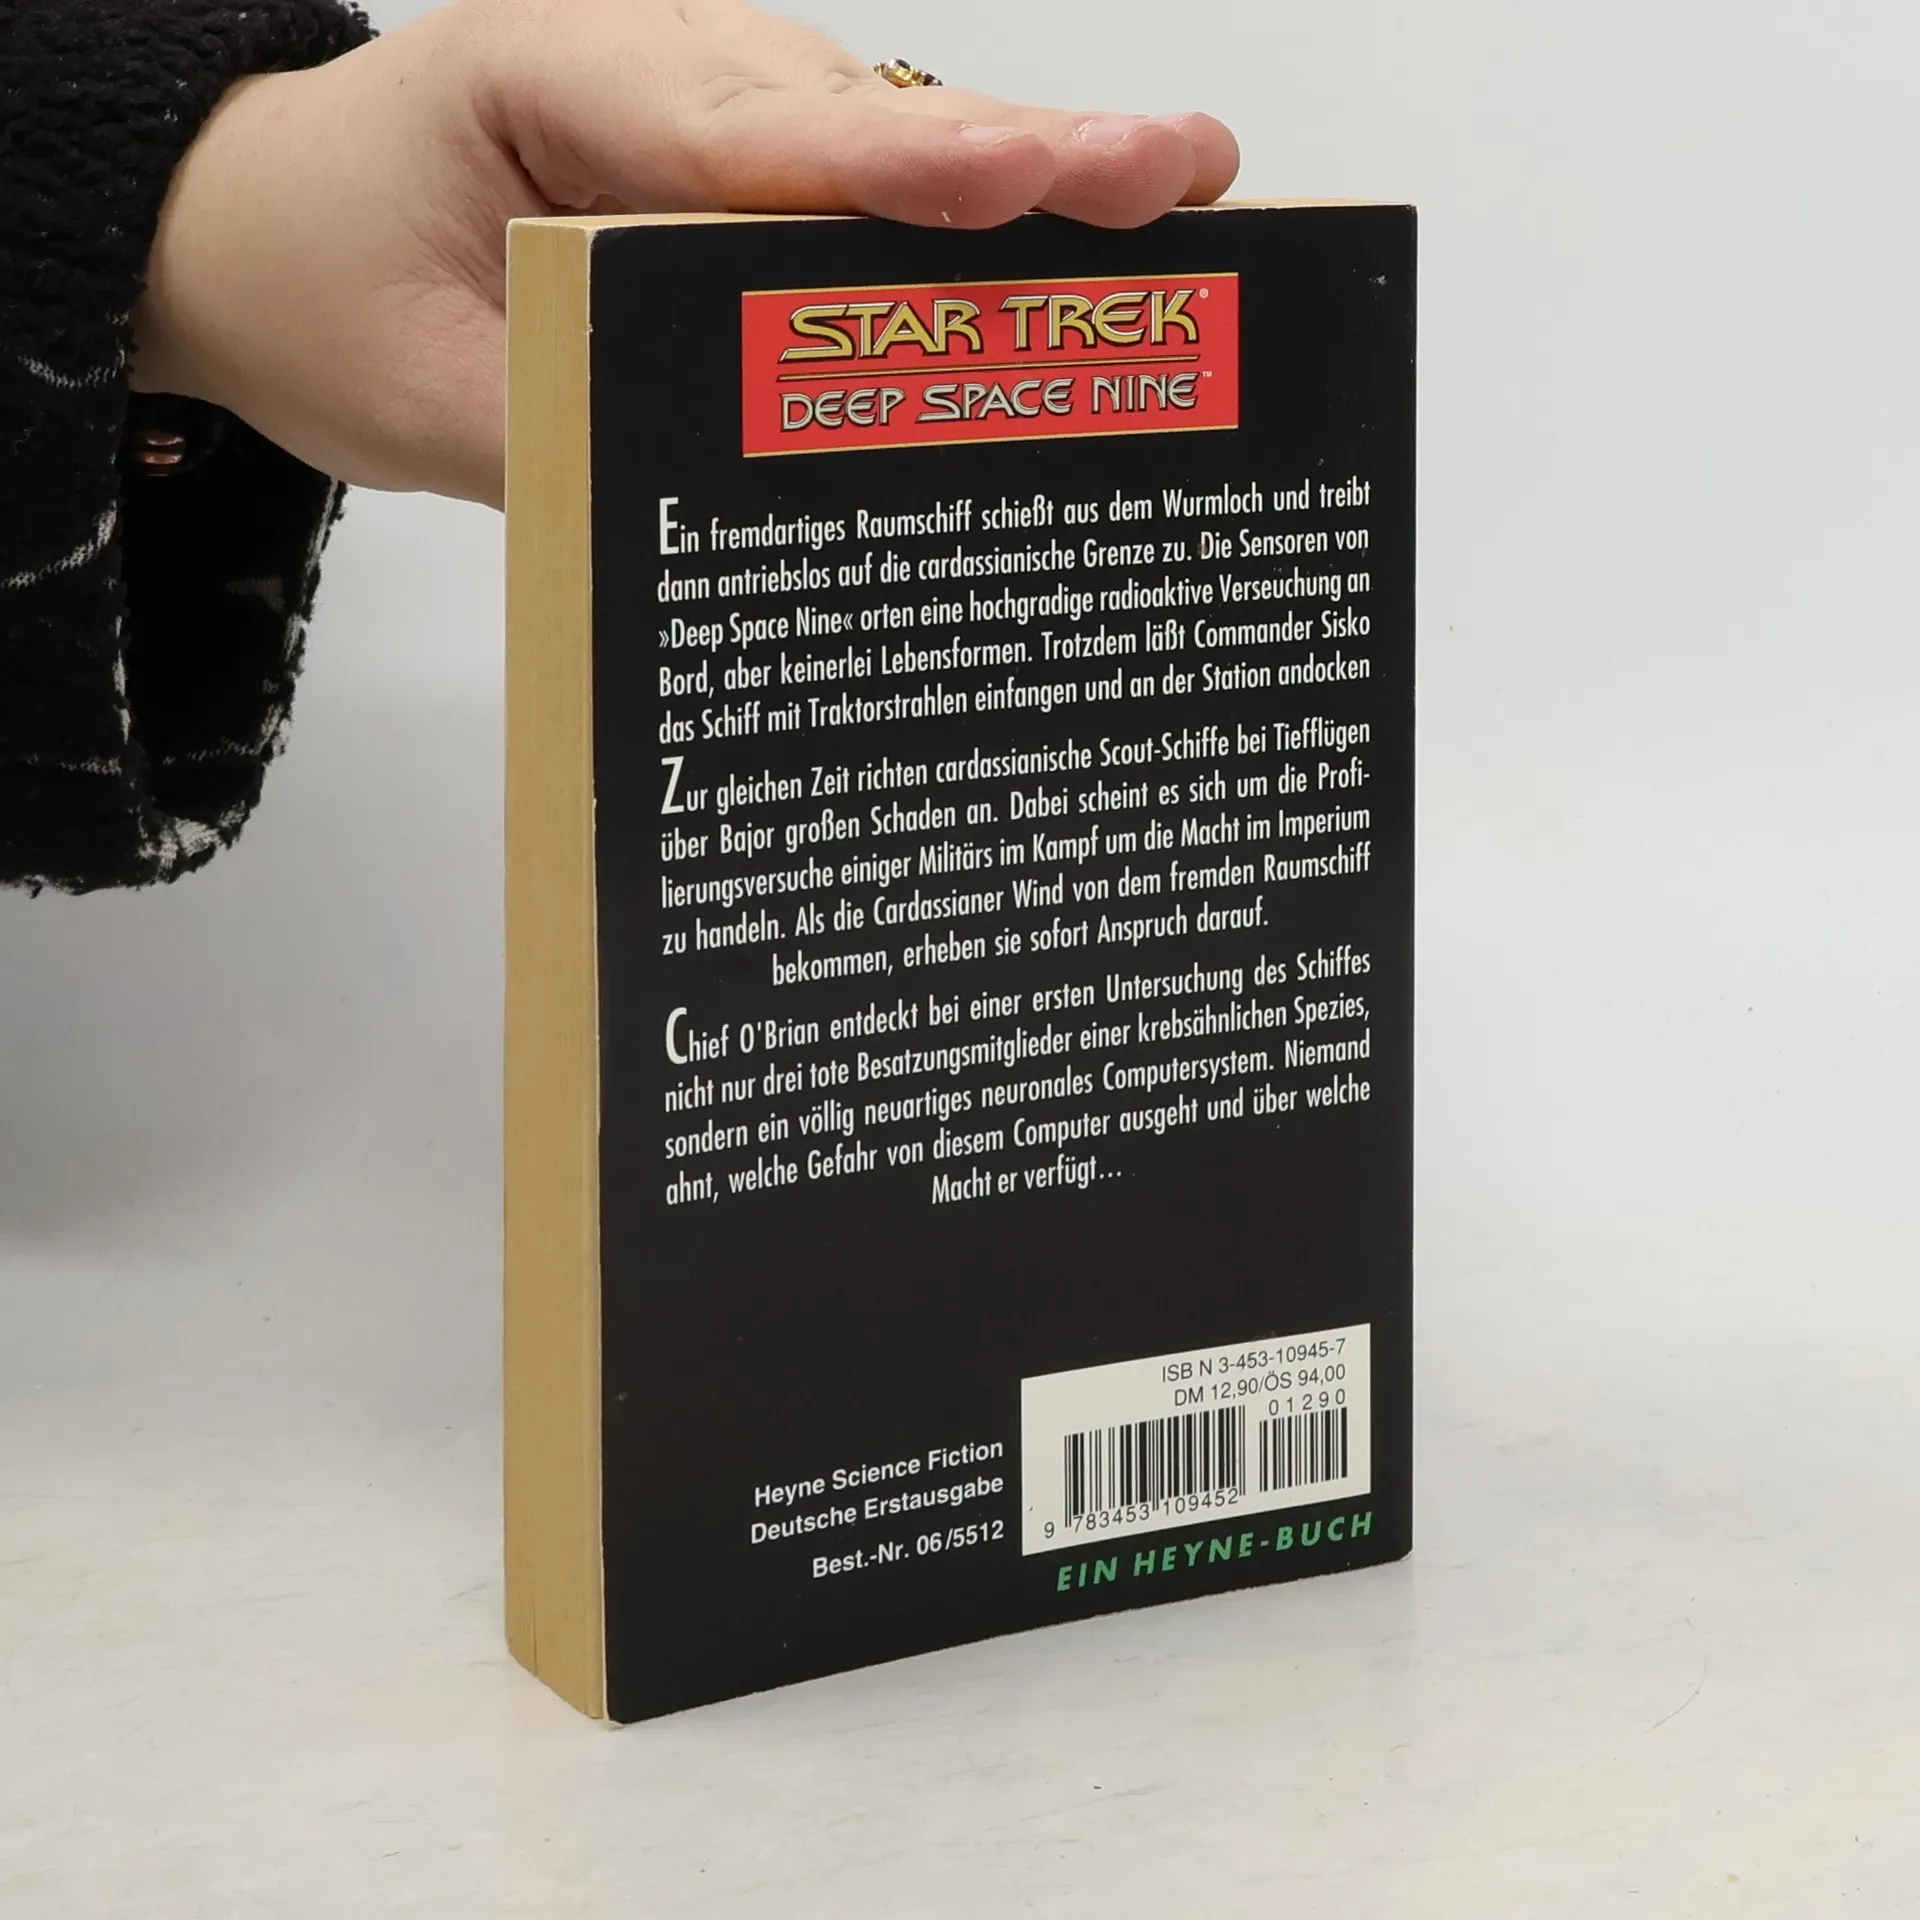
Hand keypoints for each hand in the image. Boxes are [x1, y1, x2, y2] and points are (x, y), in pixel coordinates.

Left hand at [133, 0, 1239, 506]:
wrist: (269, 231)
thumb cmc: (325, 285)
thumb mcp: (422, 394)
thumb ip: (578, 434)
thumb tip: (750, 506)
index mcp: (553, 77)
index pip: (746, 136)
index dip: (897, 169)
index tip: (1023, 177)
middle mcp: (662, 64)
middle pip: (862, 117)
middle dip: (1025, 153)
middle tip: (1180, 173)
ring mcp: (715, 104)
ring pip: (889, 139)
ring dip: (1031, 184)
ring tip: (1182, 200)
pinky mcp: (744, 161)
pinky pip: (868, 188)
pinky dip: (975, 225)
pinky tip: (1090, 237)